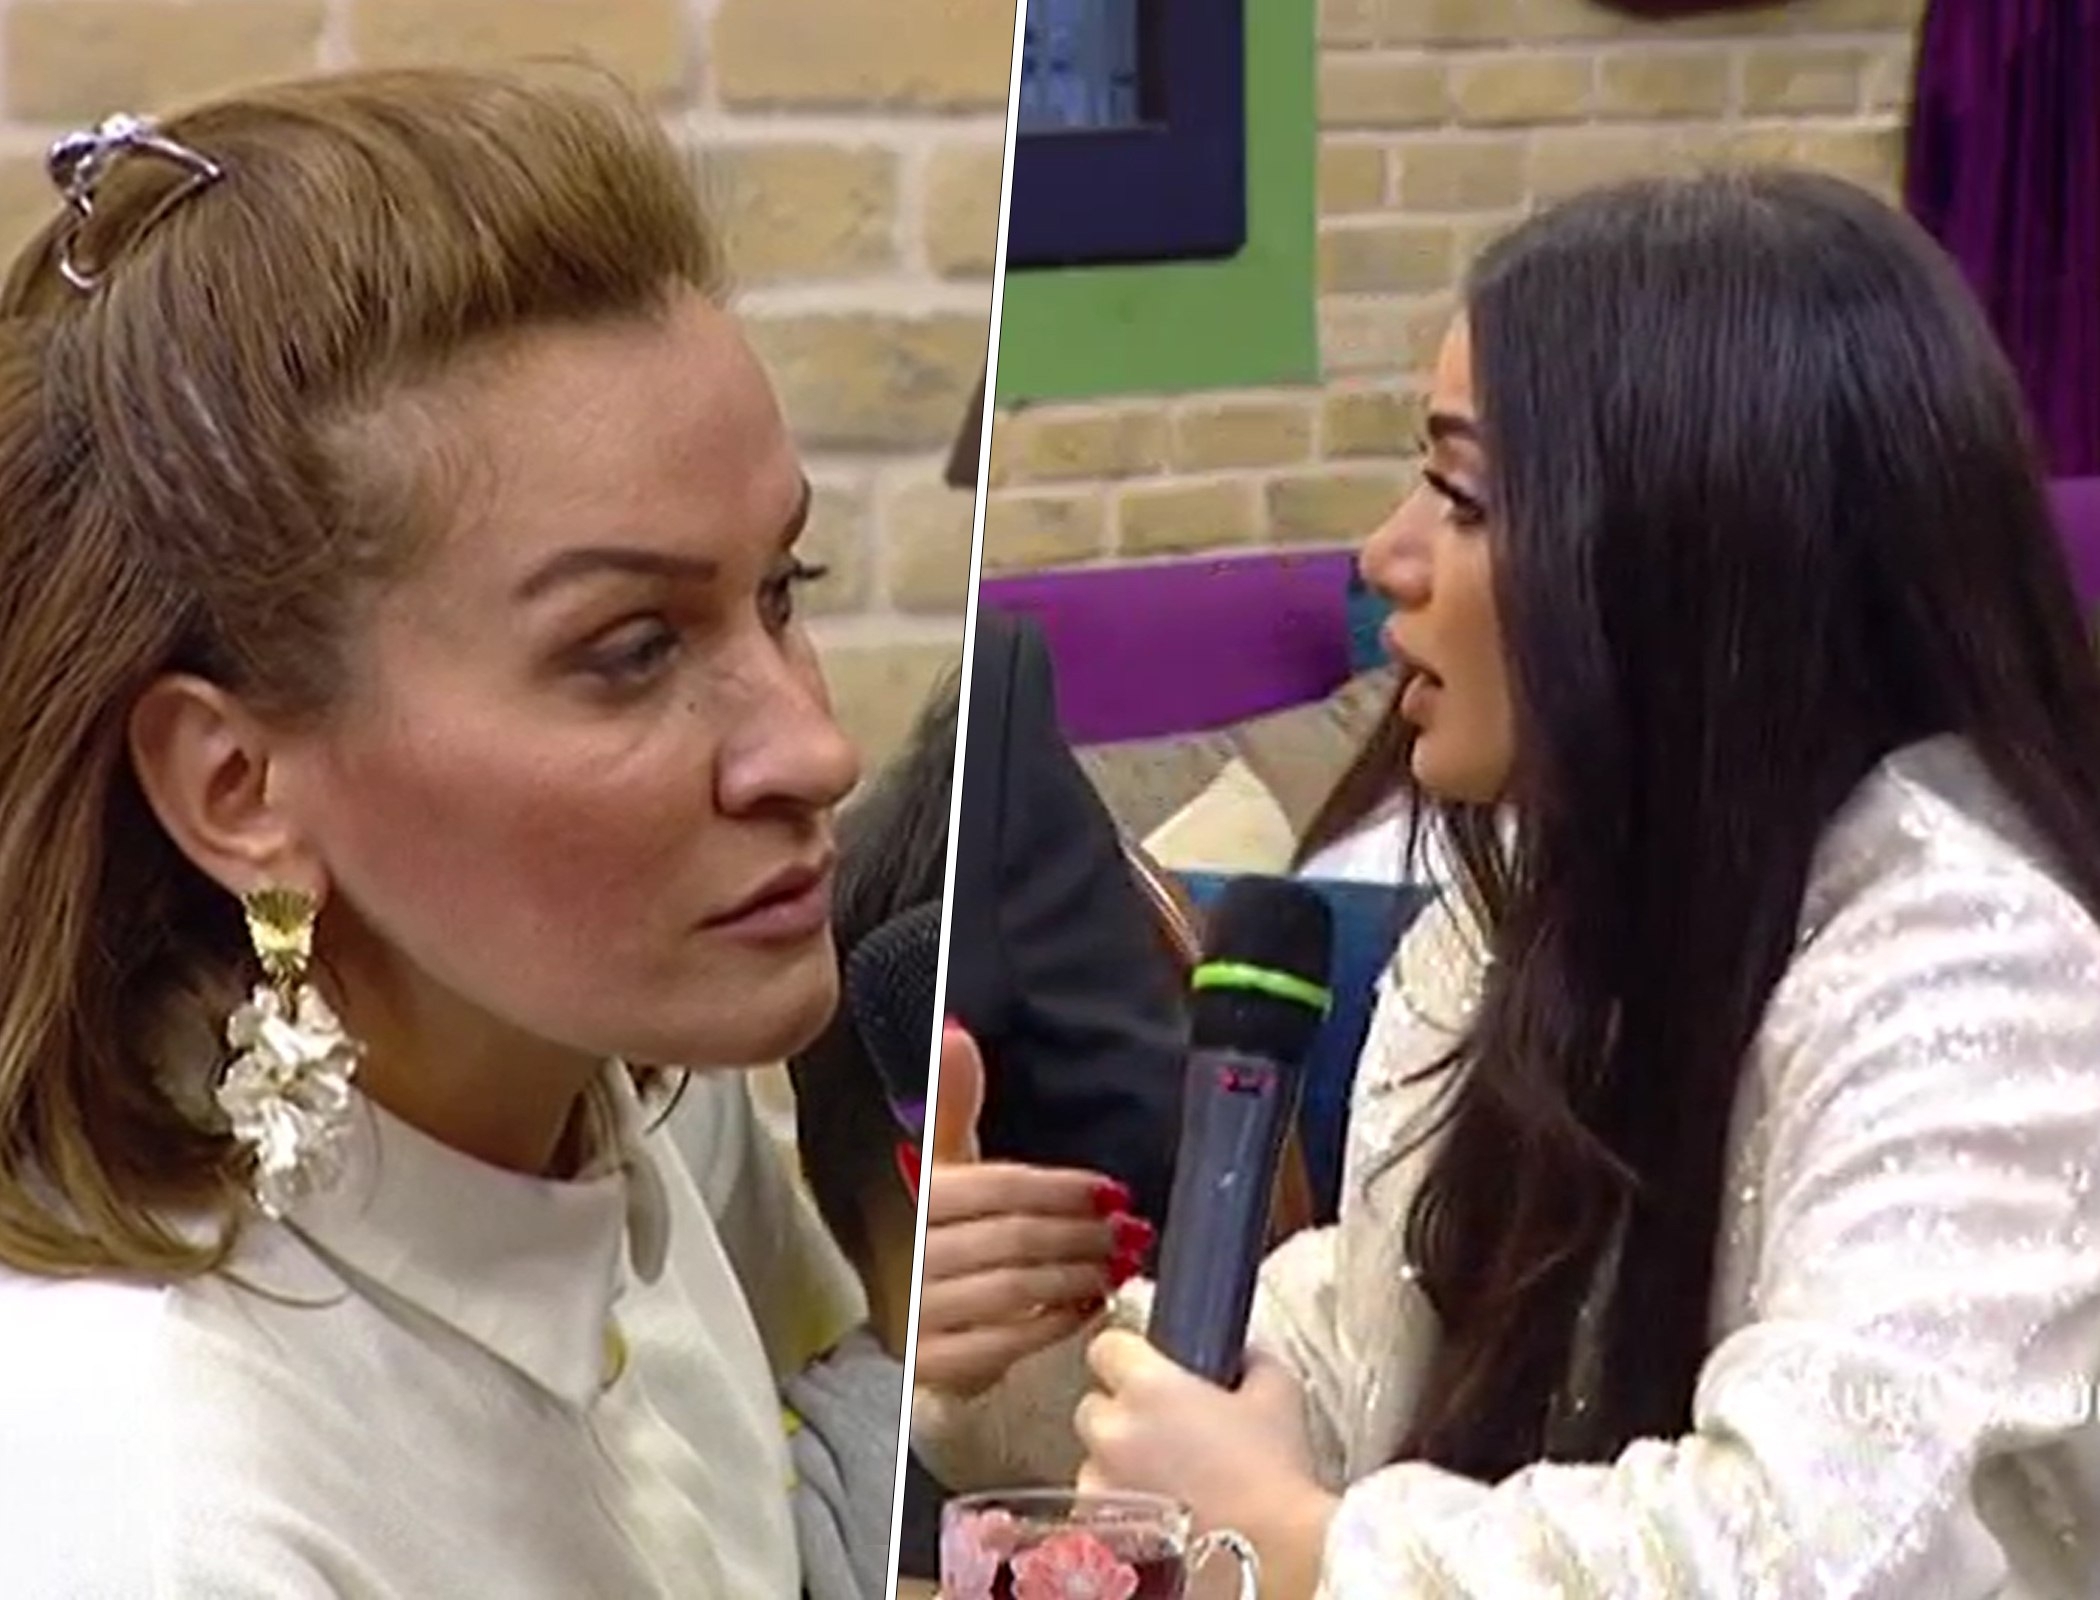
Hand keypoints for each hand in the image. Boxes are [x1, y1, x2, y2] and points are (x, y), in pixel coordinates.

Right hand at [914, 1023, 1153, 1397]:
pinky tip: (1086, 1307)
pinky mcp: (937, 1362)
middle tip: (1129, 1232)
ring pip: (1018, 1287)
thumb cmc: (941, 1233)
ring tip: (1118, 1266)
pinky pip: (1009, 1341)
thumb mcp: (946, 1168)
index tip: (1110, 1191)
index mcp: (921, 1198)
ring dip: (1078, 1276)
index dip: (1062, 1188)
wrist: (909, 1318)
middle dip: (1081, 1234)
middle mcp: (916, 1254)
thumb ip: (954, 1103)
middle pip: (1015, 1237)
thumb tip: (956, 1030)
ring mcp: (923, 1313)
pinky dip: (1056, 1323)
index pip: (999, 1186)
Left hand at [1075, 1329, 1336, 1599]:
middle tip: (1165, 1430)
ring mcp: (1103, 1483)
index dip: (1129, 1357)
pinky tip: (1159, 1512)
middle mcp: (1114, 1430)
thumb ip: (1251, 1361)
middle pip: (1094, 1406)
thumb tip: (1242, 1356)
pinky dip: (1121, 1506)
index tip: (1150, 1369)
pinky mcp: (1105, 1529)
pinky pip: (1100, 1505)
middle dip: (1123, 1415)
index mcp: (1148, 1386)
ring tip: (1165, 1480)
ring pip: (1093, 1459)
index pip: (1106, 1347)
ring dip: (1118, 1464)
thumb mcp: (1278, 1394)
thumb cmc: (1274, 1473)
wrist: (1272, 1551)